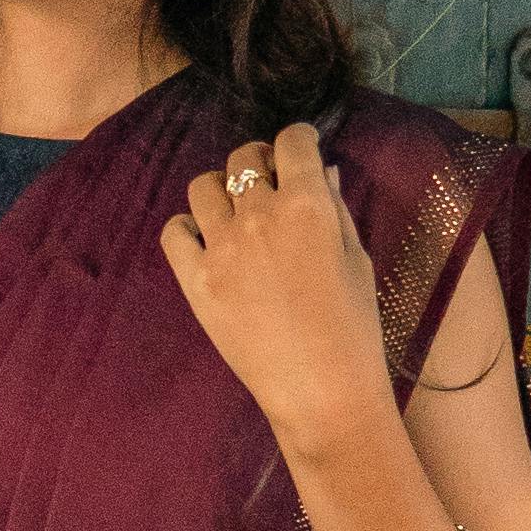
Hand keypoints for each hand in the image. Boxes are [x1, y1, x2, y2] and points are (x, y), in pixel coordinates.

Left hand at [161, 132, 394, 471]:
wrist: (322, 390)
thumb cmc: (352, 327)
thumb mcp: (356, 258)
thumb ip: (334, 207)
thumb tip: (320, 169)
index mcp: (308, 205)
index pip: (291, 142)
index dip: (296, 140)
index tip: (298, 149)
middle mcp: (259, 217)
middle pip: (242, 159)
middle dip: (258, 163)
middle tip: (267, 183)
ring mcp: (221, 248)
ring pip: (202, 187)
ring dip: (220, 192)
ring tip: (235, 214)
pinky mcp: (195, 281)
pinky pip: (174, 231)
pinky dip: (188, 229)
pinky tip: (207, 243)